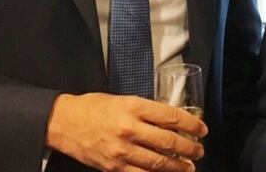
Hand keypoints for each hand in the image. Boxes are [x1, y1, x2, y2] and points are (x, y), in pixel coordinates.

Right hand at [46, 92, 206, 171]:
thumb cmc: (92, 107)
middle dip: (189, 148)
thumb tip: (169, 121)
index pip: (171, 116)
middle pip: (168, 141)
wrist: (63, 122)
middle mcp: (129, 128)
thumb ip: (145, 110)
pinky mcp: (113, 167)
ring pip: (158, 162)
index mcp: (133, 106)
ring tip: (189, 167)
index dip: (191, 125)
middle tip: (199, 151)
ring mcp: (122, 150)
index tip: (201, 129)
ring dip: (178, 166)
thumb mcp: (122, 99)